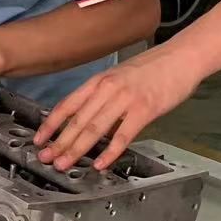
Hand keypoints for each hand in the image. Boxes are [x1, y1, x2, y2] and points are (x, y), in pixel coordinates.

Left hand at [33, 44, 202, 171]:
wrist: (181, 57)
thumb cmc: (153, 68)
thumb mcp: (119, 77)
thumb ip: (102, 96)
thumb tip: (87, 118)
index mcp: (99, 80)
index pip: (68, 104)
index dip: (51, 124)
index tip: (39, 139)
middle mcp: (108, 89)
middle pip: (77, 120)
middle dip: (59, 142)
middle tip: (46, 158)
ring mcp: (125, 99)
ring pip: (95, 128)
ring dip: (77, 149)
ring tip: (65, 163)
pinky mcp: (144, 109)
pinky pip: (123, 135)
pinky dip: (109, 152)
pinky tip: (100, 163)